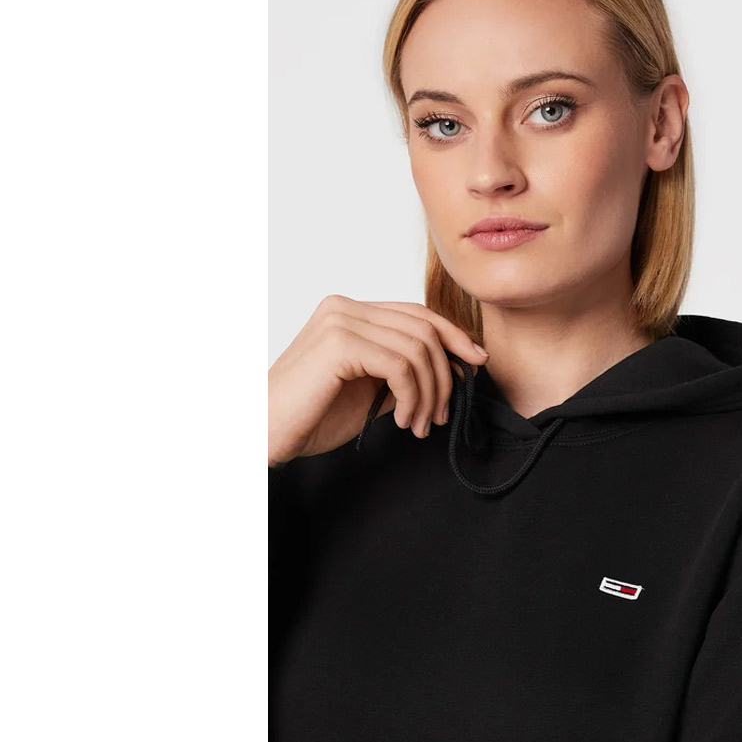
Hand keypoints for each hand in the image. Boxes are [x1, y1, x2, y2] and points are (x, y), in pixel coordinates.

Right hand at [268, 296, 488, 465]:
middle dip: (444, 374)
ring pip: (417, 348)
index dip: (453, 335)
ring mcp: (340, 321)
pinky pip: (401, 365)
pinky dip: (412, 397)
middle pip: (423, 328)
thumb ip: (402, 373)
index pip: (417, 313)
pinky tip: (402, 421)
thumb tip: (452, 368)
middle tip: (441, 414)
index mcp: (349, 312)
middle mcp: (345, 307)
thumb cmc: (310, 416)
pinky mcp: (339, 342)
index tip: (476, 362)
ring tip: (419, 425)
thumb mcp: (369, 391)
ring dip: (429, 393)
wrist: (265, 434)